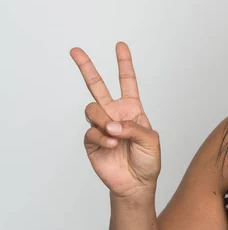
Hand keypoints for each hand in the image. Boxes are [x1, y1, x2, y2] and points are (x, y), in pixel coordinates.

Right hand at [71, 42, 160, 198]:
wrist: (136, 183)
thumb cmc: (148, 160)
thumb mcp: (151, 140)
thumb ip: (133, 128)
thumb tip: (111, 124)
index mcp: (132, 109)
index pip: (127, 82)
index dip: (124, 63)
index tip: (120, 45)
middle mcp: (115, 113)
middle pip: (97, 86)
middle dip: (86, 67)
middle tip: (75, 51)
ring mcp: (102, 126)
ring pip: (92, 109)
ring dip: (102, 120)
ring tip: (112, 133)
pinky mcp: (91, 141)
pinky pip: (90, 131)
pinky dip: (101, 137)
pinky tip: (111, 144)